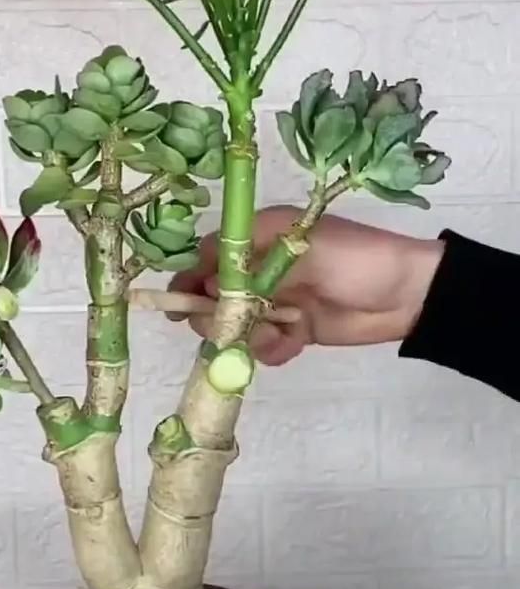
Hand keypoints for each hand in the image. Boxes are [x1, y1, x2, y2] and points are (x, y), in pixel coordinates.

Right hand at [169, 205, 443, 365]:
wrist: (409, 295)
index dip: (191, 278)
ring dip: (248, 337)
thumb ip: (251, 261)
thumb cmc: (356, 258)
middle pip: (215, 296)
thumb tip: (203, 273)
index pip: (211, 256)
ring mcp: (278, 302)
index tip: (180, 302)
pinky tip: (294, 344)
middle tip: (228, 328)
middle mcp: (263, 270)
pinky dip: (274, 350)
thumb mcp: (301, 245)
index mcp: (262, 238)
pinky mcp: (294, 331)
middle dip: (216, 315)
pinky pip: (265, 347)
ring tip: (277, 335)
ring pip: (238, 327)